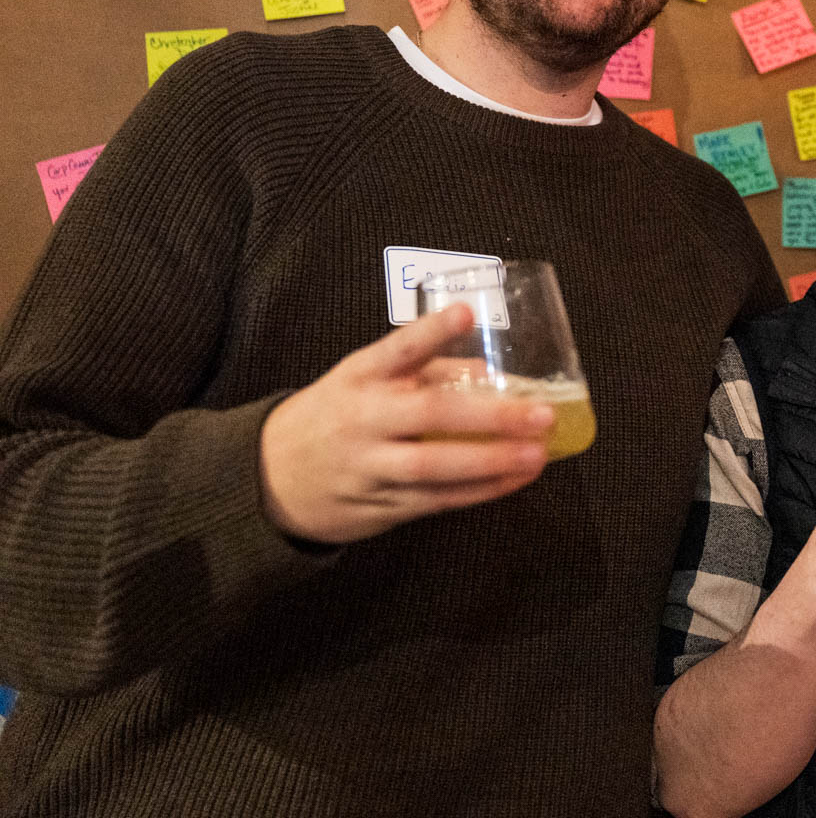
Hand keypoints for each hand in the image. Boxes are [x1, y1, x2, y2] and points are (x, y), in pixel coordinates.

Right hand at [260, 304, 555, 543]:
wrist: (271, 477)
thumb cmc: (337, 414)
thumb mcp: (363, 379)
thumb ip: (426, 371)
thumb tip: (491, 375)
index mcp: (359, 378)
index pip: (395, 349)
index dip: (430, 331)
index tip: (466, 312)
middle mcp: (364, 420)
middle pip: (428, 416)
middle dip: (490, 417)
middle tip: (541, 414)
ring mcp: (370, 467)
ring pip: (435, 467)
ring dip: (491, 462)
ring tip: (537, 454)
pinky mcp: (380, 505)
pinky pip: (436, 500)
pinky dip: (480, 490)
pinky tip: (515, 478)